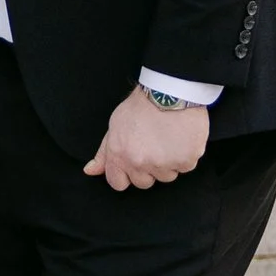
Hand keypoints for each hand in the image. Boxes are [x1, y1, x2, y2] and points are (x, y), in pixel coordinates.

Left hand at [86, 85, 209, 190]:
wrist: (170, 91)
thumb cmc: (142, 105)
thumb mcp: (115, 125)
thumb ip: (104, 152)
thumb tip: (90, 171)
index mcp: (119, 155)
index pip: (117, 183)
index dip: (125, 174)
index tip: (133, 162)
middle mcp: (140, 162)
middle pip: (144, 183)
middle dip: (148, 169)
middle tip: (153, 146)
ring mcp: (164, 164)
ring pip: (166, 176)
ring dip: (168, 163)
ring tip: (168, 139)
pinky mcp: (185, 160)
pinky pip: (186, 167)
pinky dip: (186, 155)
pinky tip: (181, 138)